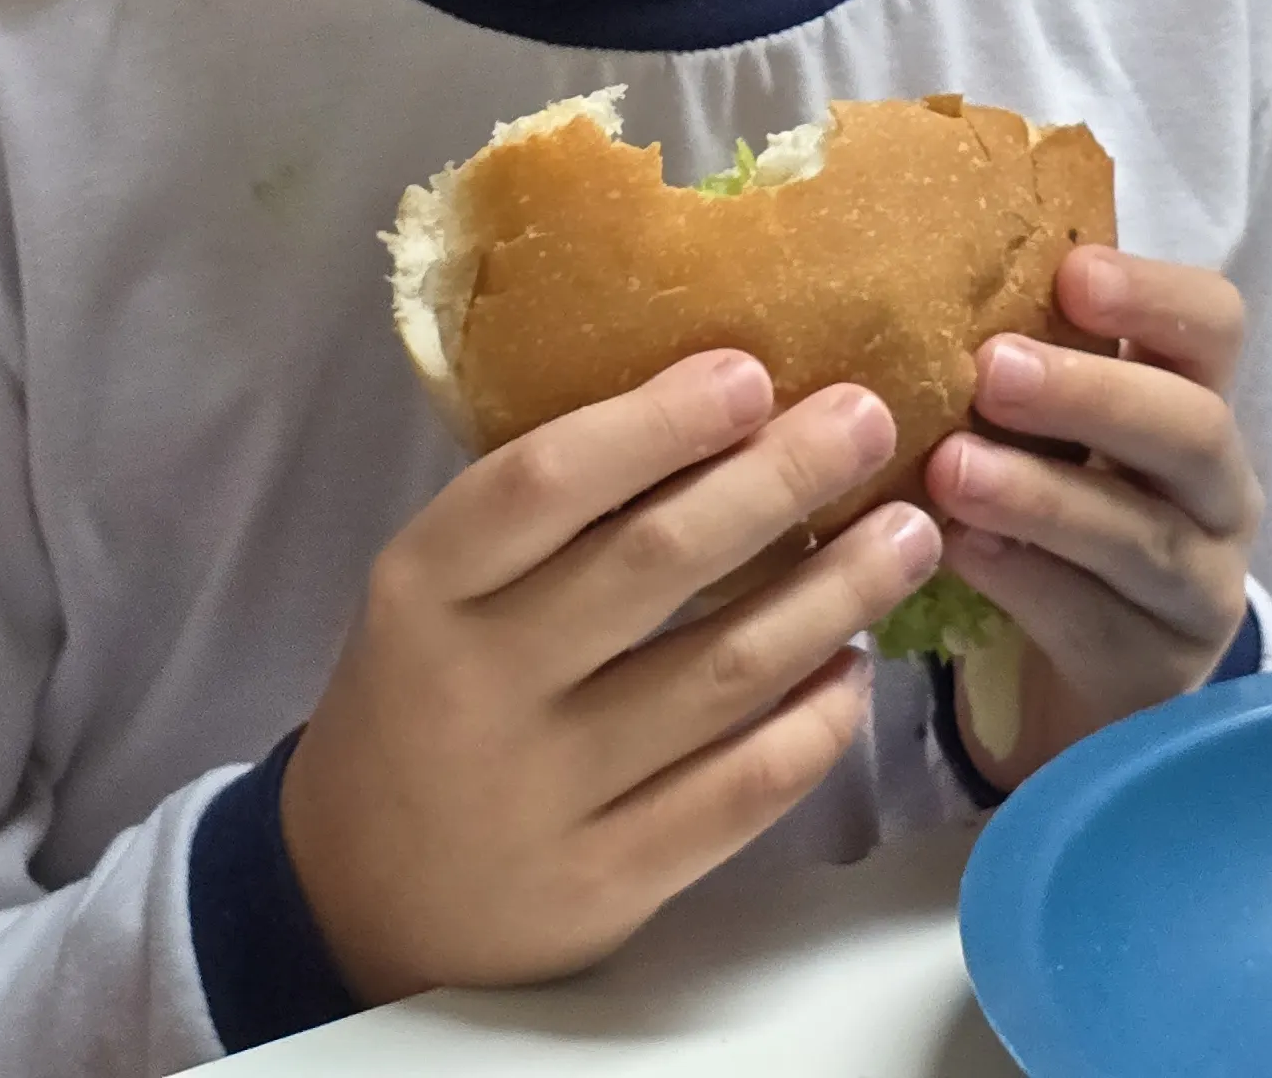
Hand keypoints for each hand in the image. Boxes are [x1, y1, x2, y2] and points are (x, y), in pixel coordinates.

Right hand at [279, 351, 942, 999]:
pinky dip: (814, 722)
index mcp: (427, 587)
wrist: (363, 897)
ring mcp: (549, 791)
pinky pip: (741, 790)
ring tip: (907, 534)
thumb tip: (715, 414)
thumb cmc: (423, 697)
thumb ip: (539, 521)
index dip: (655, 422)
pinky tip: (856, 667)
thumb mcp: (437, 593)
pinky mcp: (610, 882)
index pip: (544, 480)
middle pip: (656, 562)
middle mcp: (485, 684)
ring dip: (834, 593)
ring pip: (723, 673)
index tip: (750, 374)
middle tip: (868, 421)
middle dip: (779, 480)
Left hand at [921, 245, 1261, 787]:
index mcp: (1193, 397)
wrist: (1084, 667)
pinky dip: (1023, 579)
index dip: (1153, 293)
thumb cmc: (1057, 503)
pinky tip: (956, 551)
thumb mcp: (1048, 426)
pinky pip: (1094, 619)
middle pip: (1192, 428)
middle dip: (1093, 394)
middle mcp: (1217, 487)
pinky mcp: (1154, 664)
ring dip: (1044, 496)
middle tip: (991, 369)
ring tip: (952, 469)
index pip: (1213, 323)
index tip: (1072, 273)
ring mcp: (1199, 583)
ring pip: (1143, 534)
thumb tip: (886, 272)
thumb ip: (1012, 359)